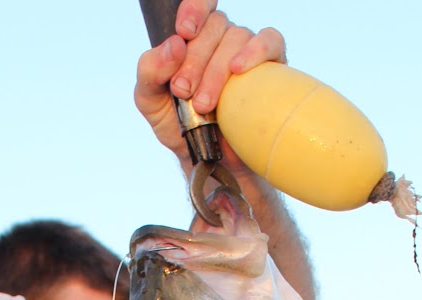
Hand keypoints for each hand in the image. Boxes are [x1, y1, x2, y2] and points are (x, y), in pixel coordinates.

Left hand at [135, 10, 286, 168]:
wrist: (210, 161)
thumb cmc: (180, 127)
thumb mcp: (150, 102)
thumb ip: (150, 71)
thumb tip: (174, 45)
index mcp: (193, 38)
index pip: (199, 5)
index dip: (193, 10)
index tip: (184, 33)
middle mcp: (221, 39)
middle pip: (214, 25)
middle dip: (195, 59)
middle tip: (184, 91)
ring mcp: (247, 50)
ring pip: (237, 37)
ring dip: (217, 70)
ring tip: (204, 105)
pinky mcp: (271, 65)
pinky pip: (271, 40)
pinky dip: (256, 51)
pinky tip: (239, 70)